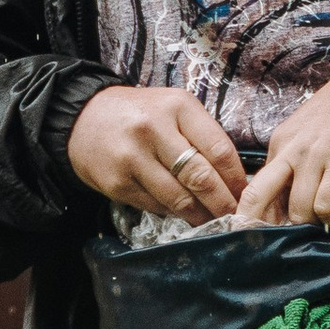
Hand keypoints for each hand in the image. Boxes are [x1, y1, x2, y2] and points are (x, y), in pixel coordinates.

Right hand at [66, 82, 243, 221]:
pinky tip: (181, 213)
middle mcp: (153, 129)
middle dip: (224, 204)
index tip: (247, 195)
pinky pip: (156, 206)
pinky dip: (173, 213)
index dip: (237, 179)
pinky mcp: (117, 183)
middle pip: (201, 178)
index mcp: (177, 107)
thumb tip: (236, 178)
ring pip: (179, 198)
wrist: (82, 118)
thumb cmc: (139, 114)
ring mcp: (132, 157)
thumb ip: (203, 136)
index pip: (219, 150)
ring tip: (214, 221)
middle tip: (237, 217)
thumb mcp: (174, 110)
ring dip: (201, 215)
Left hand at [235, 64, 329, 228]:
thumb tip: (292, 196)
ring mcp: (314, 157)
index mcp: (281, 141)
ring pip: (297, 211)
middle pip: (257, 198)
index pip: (256, 186)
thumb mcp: (313, 130)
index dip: (263, 214)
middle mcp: (291, 149)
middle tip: (289, 238)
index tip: (278, 229)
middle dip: (266, 226)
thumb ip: (298, 158)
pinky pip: (326, 207)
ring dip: (318, 222)